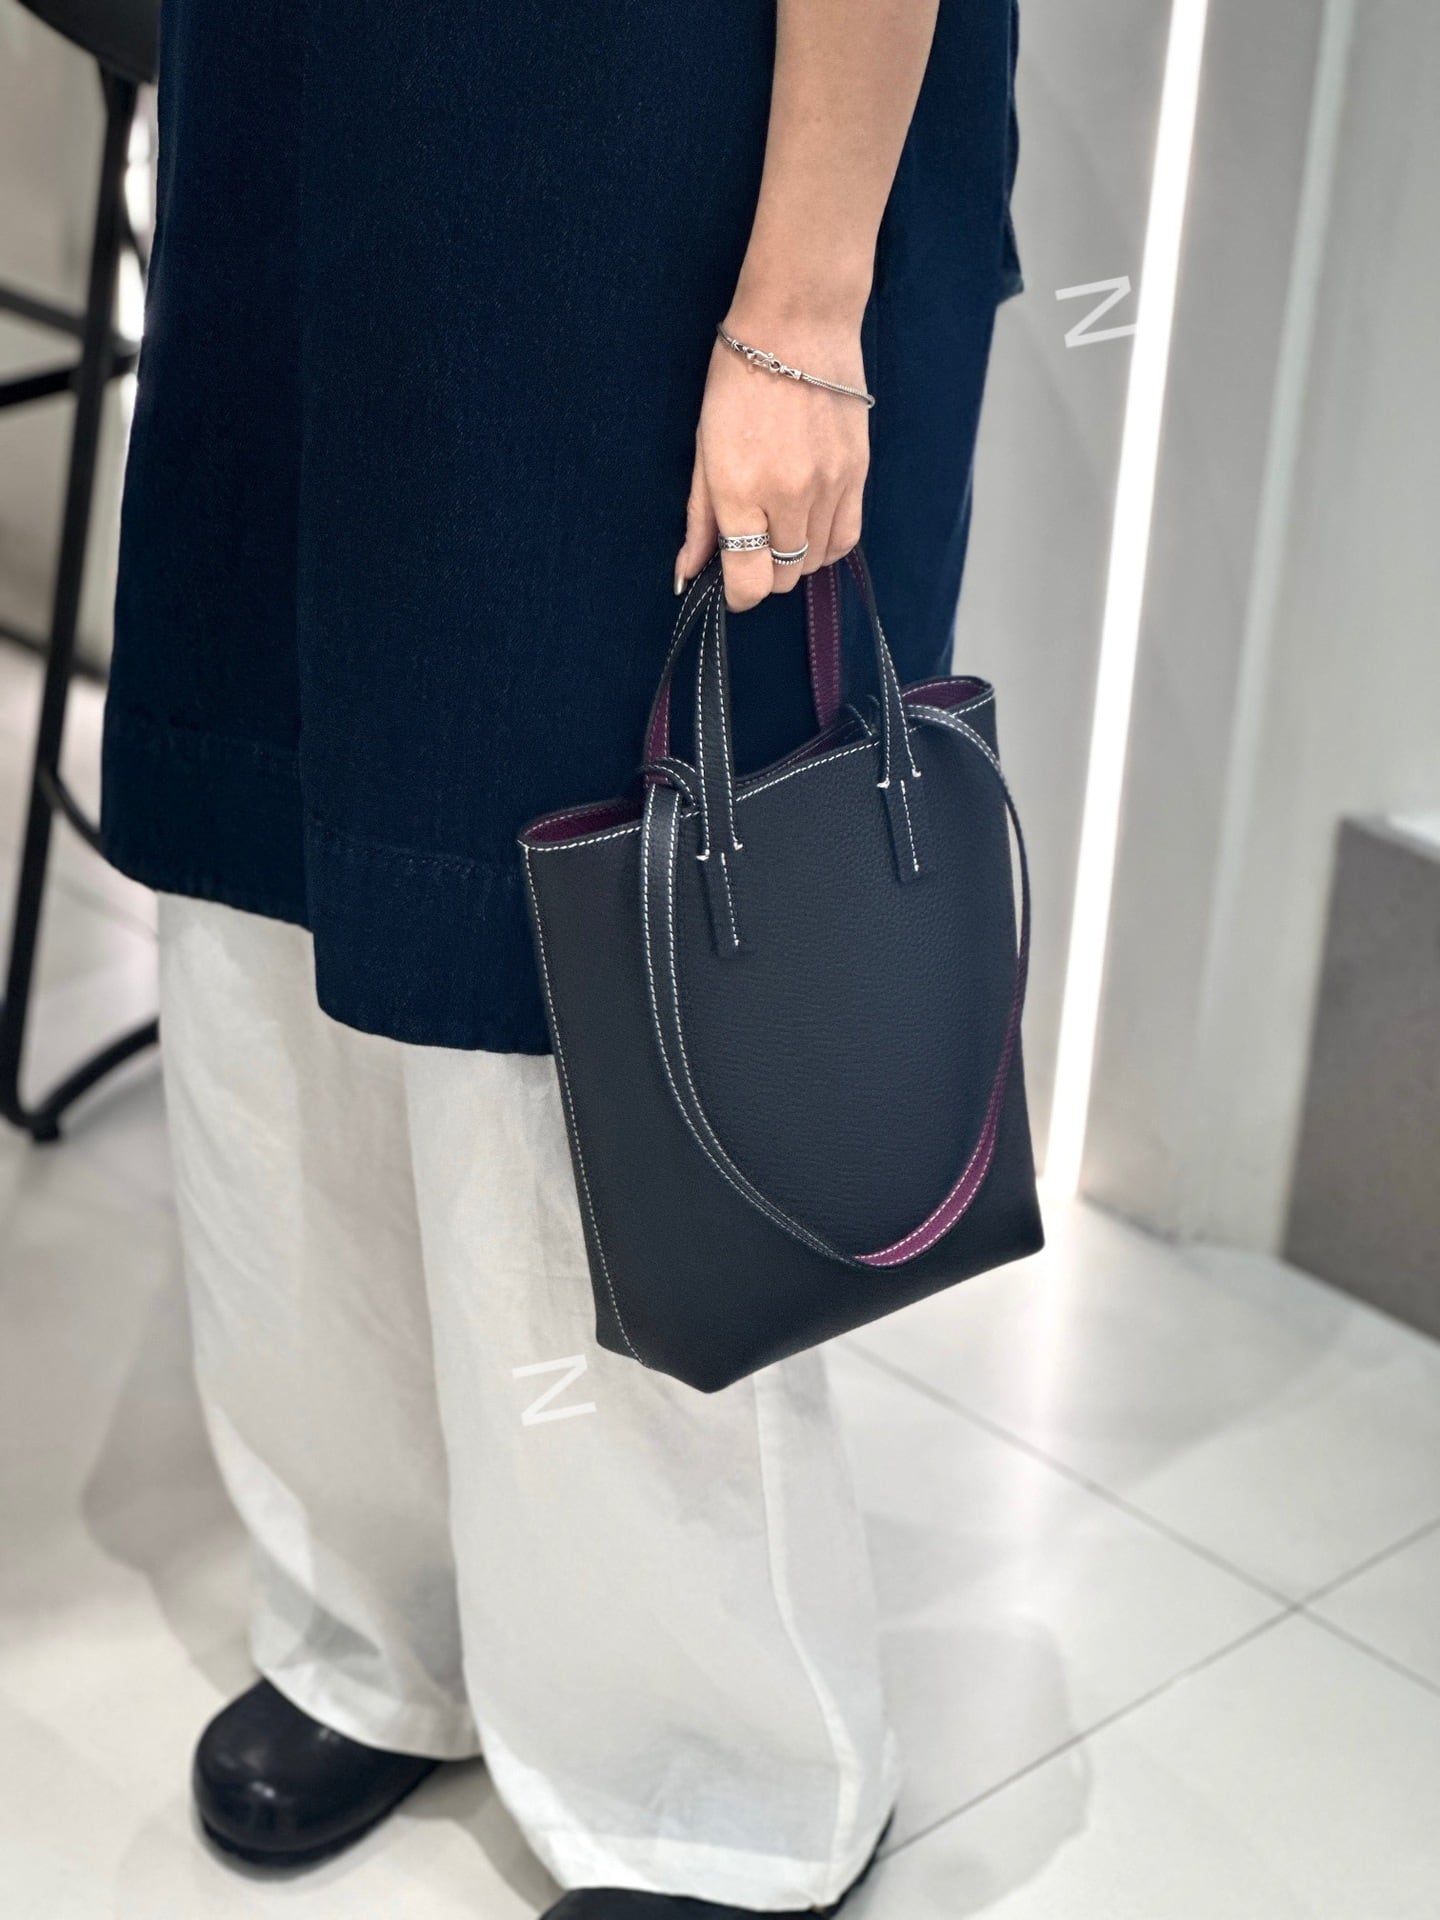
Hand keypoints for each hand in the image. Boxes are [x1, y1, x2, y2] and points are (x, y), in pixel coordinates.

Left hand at [673, 313, 869, 611]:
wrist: (797, 326)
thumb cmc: (738, 381)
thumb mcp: (705, 449)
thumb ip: (700, 519)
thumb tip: (689, 573)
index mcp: (740, 491)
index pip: (749, 582)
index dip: (737, 595)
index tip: (729, 587)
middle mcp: (789, 497)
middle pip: (783, 578)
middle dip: (762, 573)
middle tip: (750, 545)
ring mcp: (830, 487)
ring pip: (815, 563)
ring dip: (793, 559)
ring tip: (778, 526)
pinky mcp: (858, 475)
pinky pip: (846, 538)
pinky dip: (824, 544)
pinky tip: (808, 524)